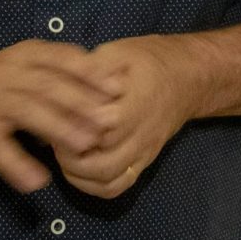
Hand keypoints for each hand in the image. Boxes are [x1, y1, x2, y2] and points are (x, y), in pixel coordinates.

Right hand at [0, 40, 115, 193]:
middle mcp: (7, 73)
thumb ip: (58, 73)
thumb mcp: (23, 65)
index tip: (119, 89)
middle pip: (50, 86)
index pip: (63, 59)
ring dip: (59, 128)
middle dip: (83, 103)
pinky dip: (18, 166)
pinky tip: (38, 182)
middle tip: (111, 121)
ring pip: (29, 112)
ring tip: (85, 146)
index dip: (91, 73)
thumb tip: (110, 86)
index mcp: (24, 55)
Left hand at [55, 35, 202, 199]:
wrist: (186, 77)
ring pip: (107, 179)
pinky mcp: (143, 161)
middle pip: (99, 163)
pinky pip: (119, 186)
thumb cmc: (147, 61)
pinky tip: (80, 171)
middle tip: (55, 139)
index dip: (67, 125)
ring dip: (78, 174)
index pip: (93, 128)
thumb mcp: (115, 53)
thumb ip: (88, 70)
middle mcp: (138, 135)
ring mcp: (142, 152)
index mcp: (130, 106)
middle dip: (68, 156)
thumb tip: (59, 82)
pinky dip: (95, 186)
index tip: (53, 115)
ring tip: (65, 154)